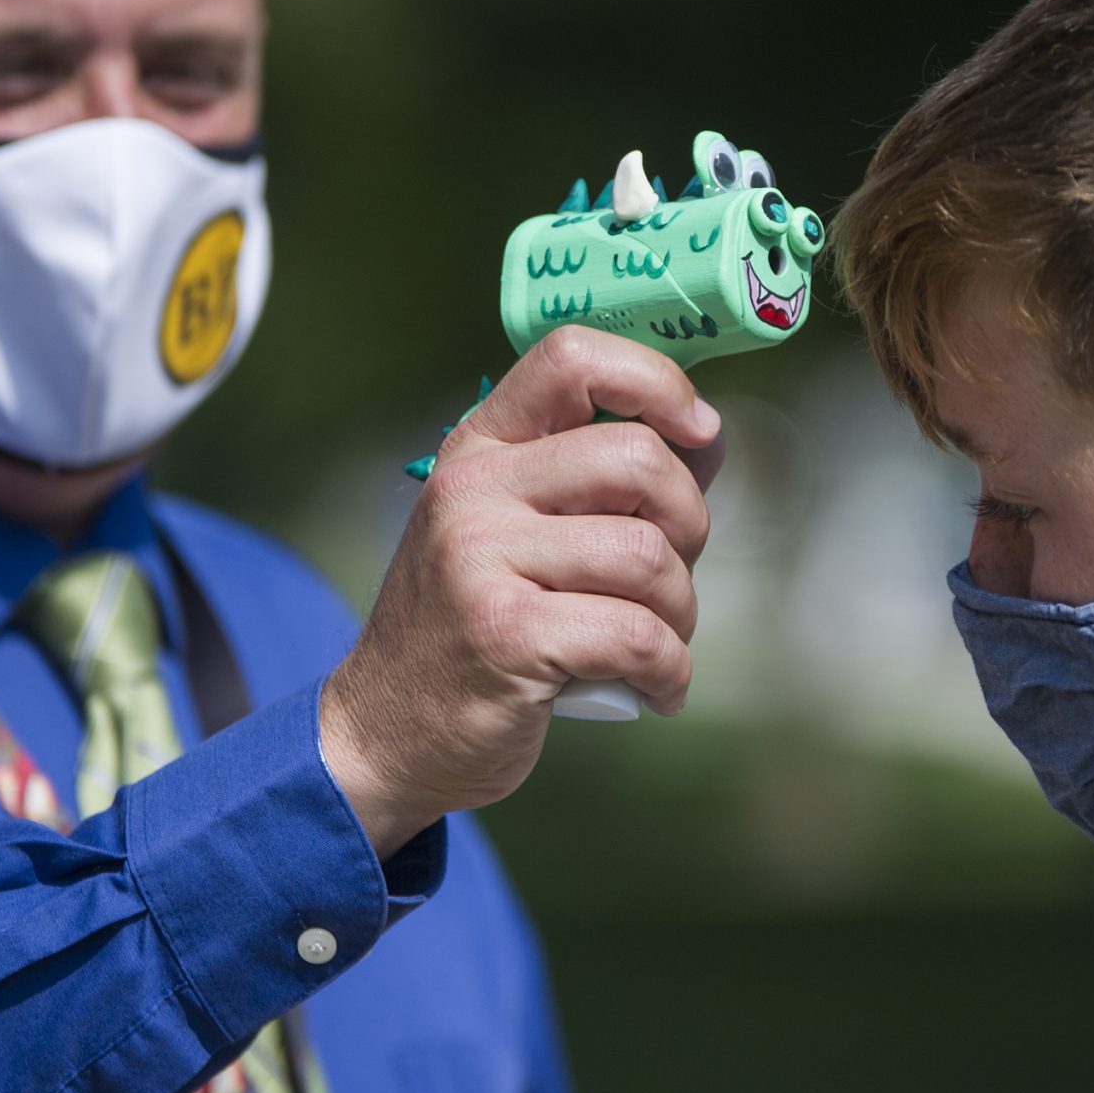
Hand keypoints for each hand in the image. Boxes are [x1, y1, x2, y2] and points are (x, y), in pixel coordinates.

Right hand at [320, 327, 720, 855]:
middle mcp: (473, 491)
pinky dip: (670, 671)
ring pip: (648, 554)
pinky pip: (638, 636)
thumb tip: (707, 438)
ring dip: (680, 612)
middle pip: (638, 459)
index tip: (697, 431)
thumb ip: (597, 482)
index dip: (657, 381)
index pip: (571, 359)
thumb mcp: (513, 533)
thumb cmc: (473, 631)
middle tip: (670, 580)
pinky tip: (656, 688)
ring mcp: (482, 560)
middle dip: (689, 525)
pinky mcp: (505, 634)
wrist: (386, 733)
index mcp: (479, 450)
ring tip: (656, 644)